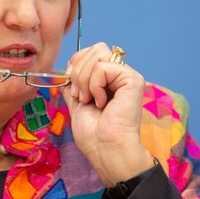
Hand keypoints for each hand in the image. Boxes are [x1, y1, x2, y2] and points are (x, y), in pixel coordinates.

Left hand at [64, 42, 153, 185]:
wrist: (105, 149)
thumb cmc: (93, 134)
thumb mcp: (76, 102)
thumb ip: (73, 83)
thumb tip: (66, 66)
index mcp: (108, 78)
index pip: (88, 52)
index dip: (75, 65)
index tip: (74, 90)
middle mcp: (119, 74)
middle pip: (94, 48)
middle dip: (78, 72)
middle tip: (81, 96)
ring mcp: (127, 76)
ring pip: (97, 54)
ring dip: (84, 80)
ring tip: (90, 100)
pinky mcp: (133, 79)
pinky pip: (102, 67)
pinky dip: (94, 86)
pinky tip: (102, 102)